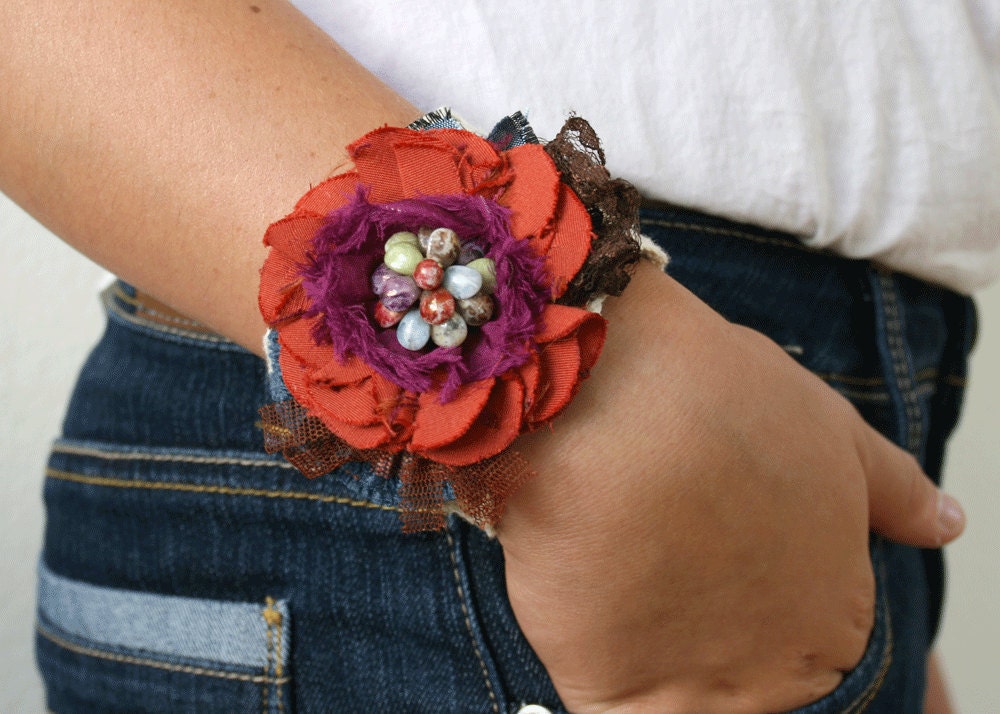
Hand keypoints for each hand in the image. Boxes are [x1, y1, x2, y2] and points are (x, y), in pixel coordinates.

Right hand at [499, 263, 964, 712]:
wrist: (604, 398)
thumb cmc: (714, 398)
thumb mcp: (827, 427)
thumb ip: (891, 490)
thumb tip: (947, 525)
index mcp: (835, 613)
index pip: (805, 636)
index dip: (749, 580)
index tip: (708, 537)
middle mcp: (777, 670)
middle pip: (739, 672)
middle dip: (702, 618)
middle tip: (656, 542)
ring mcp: (695, 691)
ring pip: (676, 692)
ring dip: (649, 642)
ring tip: (616, 559)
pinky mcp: (613, 697)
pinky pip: (615, 707)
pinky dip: (602, 669)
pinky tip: (587, 601)